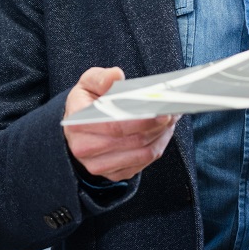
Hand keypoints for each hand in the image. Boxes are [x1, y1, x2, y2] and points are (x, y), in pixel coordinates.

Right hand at [63, 67, 175, 181]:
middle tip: (172, 112)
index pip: (114, 125)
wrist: (78, 129)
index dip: (141, 120)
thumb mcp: (88, 83)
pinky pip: (143, 162)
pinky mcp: (113, 174)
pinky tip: (161, 132)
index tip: (161, 110)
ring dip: (161, 136)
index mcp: (77, 123)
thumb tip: (116, 75)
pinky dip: (157, 146)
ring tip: (169, 120)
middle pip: (133, 141)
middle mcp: (84, 148)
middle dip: (157, 126)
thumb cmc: (86, 104)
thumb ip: (101, 78)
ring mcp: (98, 165)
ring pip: (142, 153)